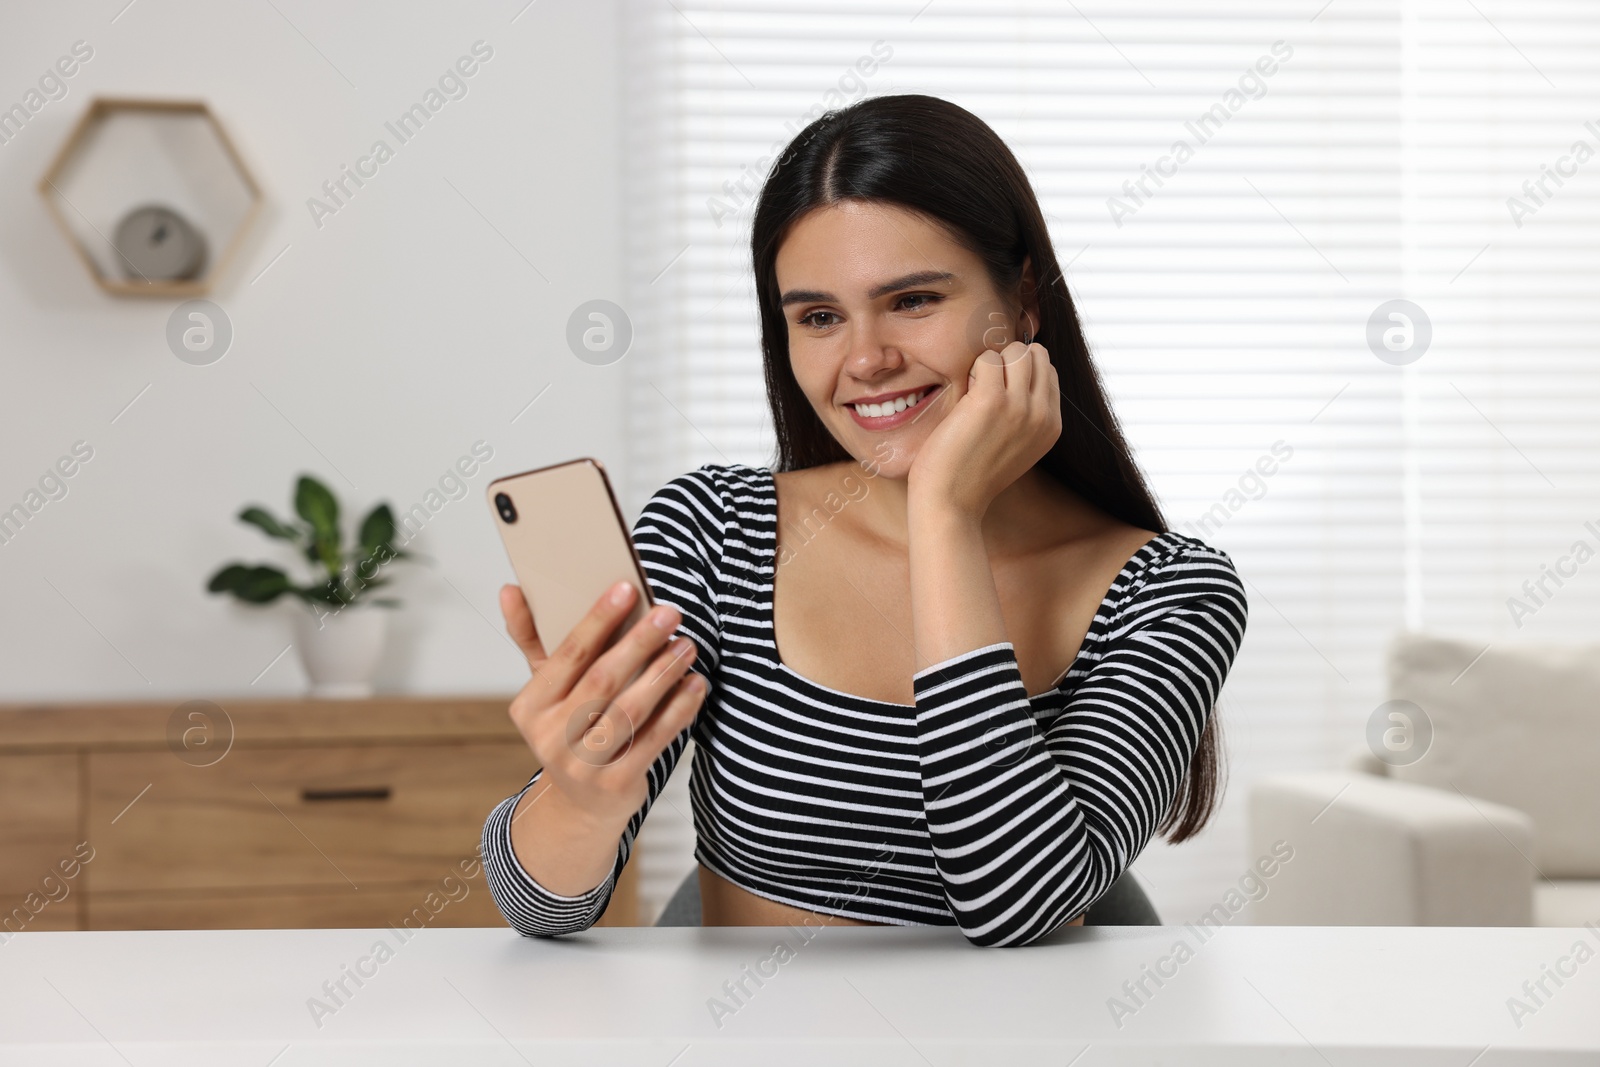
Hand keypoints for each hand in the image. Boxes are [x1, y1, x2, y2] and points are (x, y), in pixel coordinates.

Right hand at [498, 581, 706, 832]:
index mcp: (530, 707)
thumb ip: (530, 637)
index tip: (627, 588)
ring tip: (687, 646)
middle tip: (670, 613)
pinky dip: (678, 709)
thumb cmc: (568, 728)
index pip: (568, 655)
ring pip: (631, 710)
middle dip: (640, 642)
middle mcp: (552, 737)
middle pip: (602, 680)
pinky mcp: (616, 783)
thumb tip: (510, 589)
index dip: (598, 619)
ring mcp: (583, 764)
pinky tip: (695, 685)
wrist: (579, 804)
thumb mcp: (546, 689)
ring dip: (664, 673)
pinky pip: (654, 739)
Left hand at [907, 339, 1060, 520]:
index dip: (1019, 372)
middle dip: (1009, 360)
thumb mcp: (1016, 447)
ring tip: (976, 389)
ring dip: (992, 361)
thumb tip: (1020, 376)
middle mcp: (1042, 415)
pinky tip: (964, 394)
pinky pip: (988, 358)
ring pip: (1016, 351)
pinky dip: (973, 369)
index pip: (1048, 371)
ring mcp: (1020, 407)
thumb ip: (1027, 416)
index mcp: (1052, 426)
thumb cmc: (972, 474)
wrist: (951, 502)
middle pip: (1036, 355)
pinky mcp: (991, 400)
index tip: (998, 392)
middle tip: (985, 387)